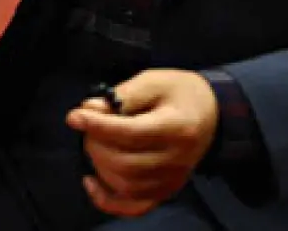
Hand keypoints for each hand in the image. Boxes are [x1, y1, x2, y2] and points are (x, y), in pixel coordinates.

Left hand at [66, 69, 218, 216]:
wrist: (212, 113)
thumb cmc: (179, 92)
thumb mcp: (153, 81)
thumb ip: (122, 95)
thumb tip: (90, 109)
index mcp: (176, 128)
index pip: (131, 133)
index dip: (98, 126)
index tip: (75, 116)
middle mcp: (176, 160)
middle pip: (125, 163)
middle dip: (96, 143)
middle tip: (89, 125)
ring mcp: (172, 180)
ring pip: (126, 185)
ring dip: (99, 165)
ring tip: (95, 142)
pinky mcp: (166, 190)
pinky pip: (134, 206)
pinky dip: (107, 200)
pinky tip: (91, 181)